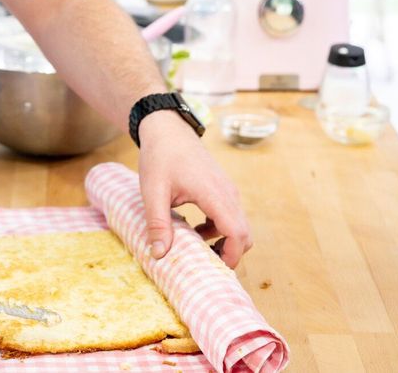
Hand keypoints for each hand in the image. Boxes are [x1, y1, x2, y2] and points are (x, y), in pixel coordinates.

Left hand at [136, 111, 252, 267]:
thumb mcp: (153, 192)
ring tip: (196, 248)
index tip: (214, 269)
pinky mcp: (223, 189)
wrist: (167, 130)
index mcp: (214, 194)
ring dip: (224, 241)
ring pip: (239, 225)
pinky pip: (231, 216)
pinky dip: (220, 229)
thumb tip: (159, 255)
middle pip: (244, 233)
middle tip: (204, 264)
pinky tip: (196, 230)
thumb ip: (157, 224)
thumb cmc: (160, 157)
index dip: (232, 255)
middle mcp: (228, 193)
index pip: (237, 232)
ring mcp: (228, 190)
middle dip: (230, 253)